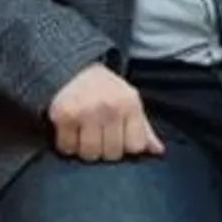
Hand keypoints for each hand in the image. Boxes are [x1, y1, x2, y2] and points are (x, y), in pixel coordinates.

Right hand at [48, 64, 165, 161]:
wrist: (73, 67)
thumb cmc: (105, 90)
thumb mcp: (128, 102)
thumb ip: (143, 129)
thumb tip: (158, 151)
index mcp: (130, 104)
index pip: (135, 147)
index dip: (125, 147)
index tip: (118, 138)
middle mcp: (110, 107)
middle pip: (112, 154)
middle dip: (104, 150)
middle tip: (98, 136)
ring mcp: (86, 111)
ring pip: (89, 154)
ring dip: (84, 150)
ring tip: (83, 135)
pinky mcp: (64, 115)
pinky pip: (67, 148)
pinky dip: (67, 145)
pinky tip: (70, 132)